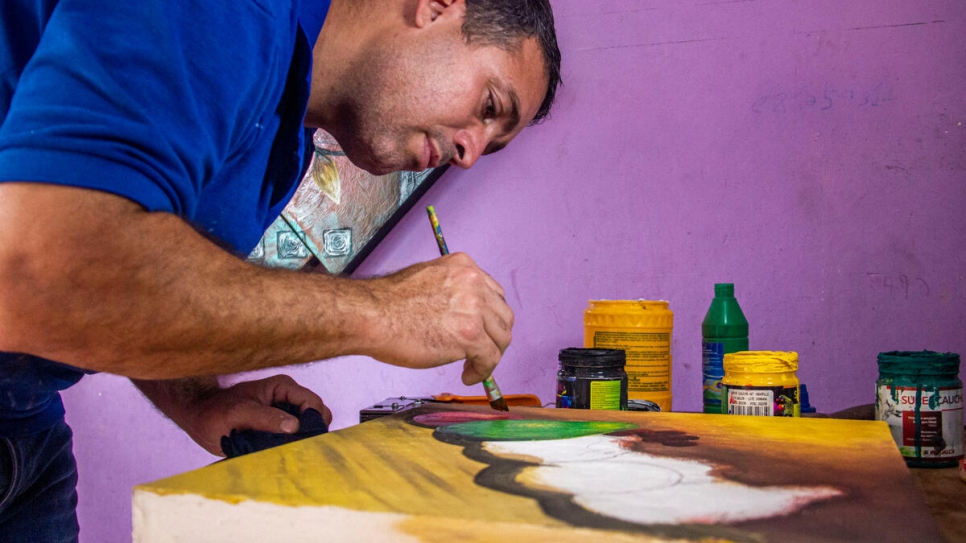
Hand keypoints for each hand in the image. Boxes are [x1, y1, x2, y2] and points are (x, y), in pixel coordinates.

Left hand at [135, 375, 330, 455]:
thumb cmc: (215, 411)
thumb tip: (295, 426)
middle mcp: (289, 398)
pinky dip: (293, 447)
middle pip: (317, 415)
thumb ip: (265, 418)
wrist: (199, 416)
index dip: (313, 422)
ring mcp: (285, 413)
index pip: (313, 403)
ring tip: (286, 454)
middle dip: (311, 432)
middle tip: (295, 450)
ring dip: (302, 442)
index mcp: (283, 388)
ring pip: (310, 428)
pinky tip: (280, 455)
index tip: (302, 441)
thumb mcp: (238, 413)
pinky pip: (297, 437)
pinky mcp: (279, 427)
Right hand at [364, 252, 513, 384]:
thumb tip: (458, 313)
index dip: (489, 315)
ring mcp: (474, 309)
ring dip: (491, 354)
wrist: (372, 315)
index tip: (482, 329)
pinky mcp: (470, 335)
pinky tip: (468, 376)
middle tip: (482, 350)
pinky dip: (482, 371)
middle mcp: (474, 283)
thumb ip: (449, 290)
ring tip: (474, 365)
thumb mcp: (427, 278)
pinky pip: (490, 358)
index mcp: (463, 266)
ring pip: (501, 337)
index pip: (492, 293)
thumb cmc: (387, 302)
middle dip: (494, 335)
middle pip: (502, 314)